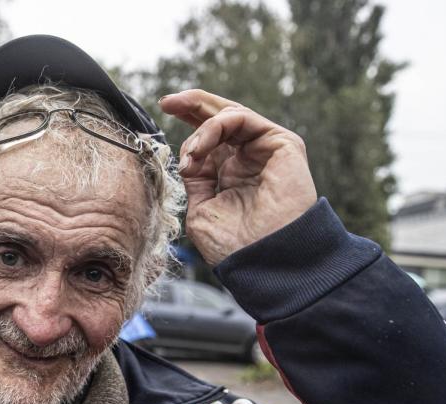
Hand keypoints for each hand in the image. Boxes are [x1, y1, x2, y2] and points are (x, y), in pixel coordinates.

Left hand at [159, 90, 317, 264]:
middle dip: (192, 104)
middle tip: (168, 101)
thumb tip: (186, 158)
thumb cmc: (235, 246)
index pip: (210, 137)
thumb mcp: (201, 210)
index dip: (188, 120)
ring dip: (201, 128)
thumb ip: (195, 180)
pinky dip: (216, 127)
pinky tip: (201, 149)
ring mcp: (266, 149)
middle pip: (220, 118)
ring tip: (190, 155)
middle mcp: (249, 158)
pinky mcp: (282, 144)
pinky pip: (243, 119)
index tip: (163, 108)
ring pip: (230, 116)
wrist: (263, 260)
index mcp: (231, 173)